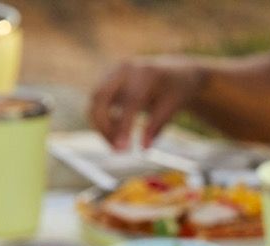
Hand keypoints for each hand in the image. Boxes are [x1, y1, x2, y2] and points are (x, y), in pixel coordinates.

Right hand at [89, 56, 207, 149]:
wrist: (171, 72)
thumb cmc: (174, 91)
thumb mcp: (172, 107)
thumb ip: (157, 126)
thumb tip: (144, 149)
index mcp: (144, 73)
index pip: (130, 101)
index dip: (124, 126)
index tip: (123, 149)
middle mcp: (123, 70)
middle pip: (100, 97)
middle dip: (103, 126)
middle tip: (116, 151)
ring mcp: (111, 74)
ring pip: (95, 101)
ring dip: (101, 126)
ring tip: (117, 147)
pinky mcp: (107, 82)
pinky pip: (98, 103)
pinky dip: (104, 121)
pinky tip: (118, 134)